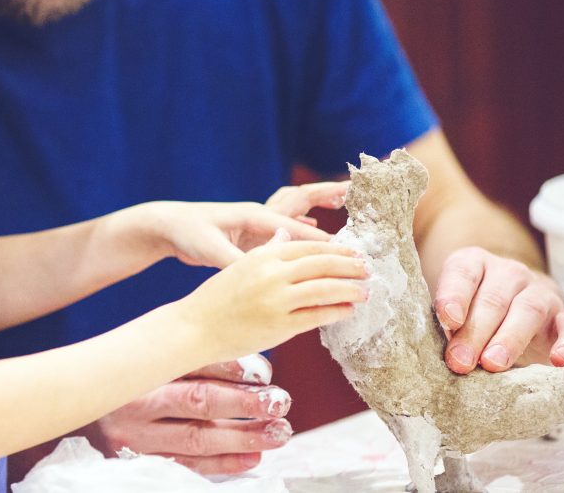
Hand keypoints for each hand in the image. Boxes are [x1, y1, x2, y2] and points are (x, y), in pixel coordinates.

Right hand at [79, 356, 292, 476]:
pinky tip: (252, 457)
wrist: (75, 411)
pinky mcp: (139, 464)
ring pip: (196, 438)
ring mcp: (135, 439)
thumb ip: (191, 360)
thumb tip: (252, 367)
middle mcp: (135, 403)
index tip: (265, 373)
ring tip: (277, 432)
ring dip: (243, 437)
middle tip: (280, 402)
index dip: (232, 368)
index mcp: (140, 368)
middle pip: (197, 402)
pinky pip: (187, 466)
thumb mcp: (149, 361)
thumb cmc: (125, 383)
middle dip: (245, 404)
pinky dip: (223, 464)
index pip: (191, 365)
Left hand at [125, 181, 349, 269]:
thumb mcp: (210, 250)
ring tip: (344, 202)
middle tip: (355, 190)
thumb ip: (236, 261)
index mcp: (255, 216)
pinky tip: (315, 229)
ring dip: (318, 204)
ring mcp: (257, 221)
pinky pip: (285, 224)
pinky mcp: (252, 230)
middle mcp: (260, 214)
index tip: (347, 250)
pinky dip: (302, 225)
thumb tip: (258, 271)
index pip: (297, 227)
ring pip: (296, 210)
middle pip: (302, 202)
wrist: (168, 225)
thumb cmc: (188, 233)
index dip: (323, 240)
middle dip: (328, 195)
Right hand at [183, 235, 367, 361]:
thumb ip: (266, 250)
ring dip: (350, 289)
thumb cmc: (216, 298)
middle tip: (368, 269)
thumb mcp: (240, 265)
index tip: (353, 252)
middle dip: (350, 266)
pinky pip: (317, 315)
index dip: (335, 249)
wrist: (194, 327)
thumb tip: (287, 235)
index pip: (308, 246)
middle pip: (322, 264)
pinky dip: (337, 311)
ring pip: (325, 289)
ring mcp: (277, 300)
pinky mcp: (280, 325)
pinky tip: (348, 310)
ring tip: (365, 291)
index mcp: (262, 255)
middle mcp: (271, 274)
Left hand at [433, 246, 563, 372]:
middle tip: (461, 360)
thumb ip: (447, 323)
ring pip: (527, 312)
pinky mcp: (563, 317)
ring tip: (492, 364)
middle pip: (493, 300)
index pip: (463, 274)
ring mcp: (539, 293)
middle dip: (475, 333)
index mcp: (475, 263)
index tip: (447, 320)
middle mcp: (509, 273)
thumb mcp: (454, 308)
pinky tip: (559, 361)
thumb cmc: (473, 308)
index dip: (454, 296)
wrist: (514, 303)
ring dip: (509, 340)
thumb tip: (447, 353)